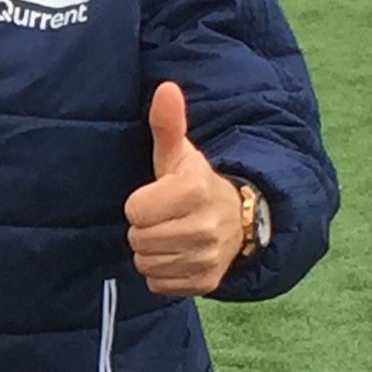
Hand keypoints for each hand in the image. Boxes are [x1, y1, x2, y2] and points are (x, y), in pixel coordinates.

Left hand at [123, 82, 243, 296]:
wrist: (237, 220)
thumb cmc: (194, 184)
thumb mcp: (178, 154)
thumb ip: (167, 123)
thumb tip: (165, 88)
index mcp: (194, 191)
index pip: (134, 211)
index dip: (140, 204)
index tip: (158, 197)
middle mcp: (204, 228)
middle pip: (138, 240)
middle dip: (144, 229)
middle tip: (164, 217)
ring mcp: (207, 258)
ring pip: (147, 264)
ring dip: (152, 251)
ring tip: (171, 234)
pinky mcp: (206, 282)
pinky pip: (159, 283)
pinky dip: (163, 272)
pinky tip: (178, 254)